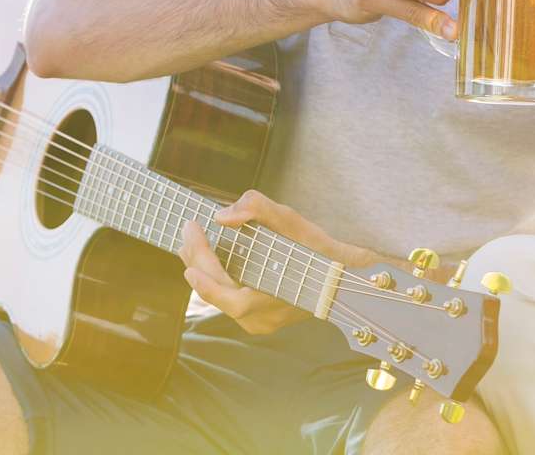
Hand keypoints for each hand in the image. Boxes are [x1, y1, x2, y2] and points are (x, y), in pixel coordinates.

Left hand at [179, 189, 381, 335]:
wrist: (345, 278)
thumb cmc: (319, 251)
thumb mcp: (291, 221)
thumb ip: (257, 209)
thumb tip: (222, 215)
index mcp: (262, 301)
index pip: (217, 287)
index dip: (199, 257)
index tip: (191, 228)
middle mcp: (257, 320)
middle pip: (213, 291)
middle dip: (196, 259)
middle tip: (189, 231)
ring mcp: (258, 324)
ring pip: (220, 297)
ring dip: (204, 270)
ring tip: (195, 243)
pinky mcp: (261, 320)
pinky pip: (230, 299)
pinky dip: (219, 279)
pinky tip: (214, 259)